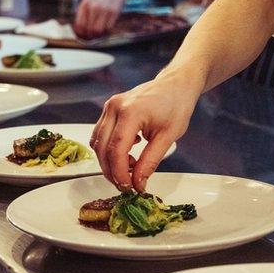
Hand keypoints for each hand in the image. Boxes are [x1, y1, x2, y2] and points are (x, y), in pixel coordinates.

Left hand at [73, 0, 130, 38]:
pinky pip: (108, 27)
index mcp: (85, 4)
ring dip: (99, 33)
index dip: (81, 32)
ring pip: (99, 30)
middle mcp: (93, 7)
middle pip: (89, 29)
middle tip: (93, 35)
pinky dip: (107, 29)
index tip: (84, 34)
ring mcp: (104, 10)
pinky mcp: (114, 12)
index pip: (80, 24)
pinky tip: (107, 26)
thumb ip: (84, 11)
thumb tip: (80, 27)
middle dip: (91, 34)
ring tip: (100, 31)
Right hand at [90, 73, 200, 191]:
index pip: (117, 149)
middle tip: (126, 185)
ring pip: (97, 142)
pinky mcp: (109, 109)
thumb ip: (150, 161)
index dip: (120, 173)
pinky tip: (127, 154)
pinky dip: (108, 149)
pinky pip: (100, 134)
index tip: (129, 187)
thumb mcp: (168, 136)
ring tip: (129, 169)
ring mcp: (109, 106)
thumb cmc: (176, 105)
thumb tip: (137, 183)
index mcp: (130, 112)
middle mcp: (114, 107)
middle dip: (112, 171)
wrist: (175, 84)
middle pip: (102, 148)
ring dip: (108, 161)